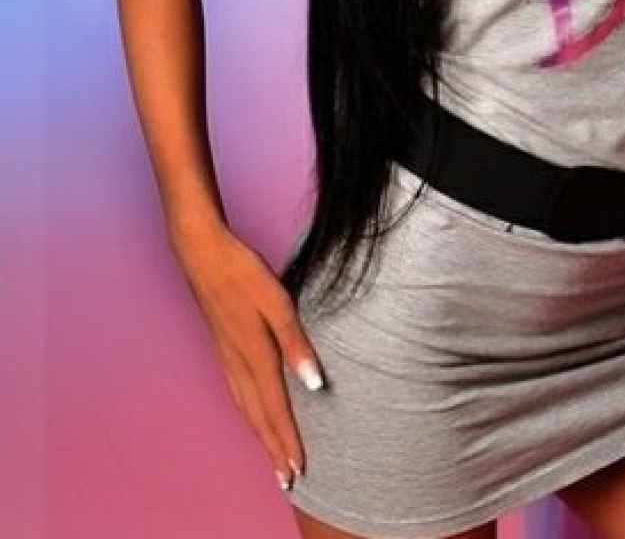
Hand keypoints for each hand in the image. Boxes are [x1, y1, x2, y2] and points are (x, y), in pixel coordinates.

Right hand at [173, 224, 325, 491]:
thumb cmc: (241, 271)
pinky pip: (236, 391)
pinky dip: (247, 412)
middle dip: (273, 450)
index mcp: (255, 355)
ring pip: (245, 407)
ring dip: (260, 435)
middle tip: (286, 481)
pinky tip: (250, 412)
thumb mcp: (278, 301)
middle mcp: (237, 362)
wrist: (200, 253)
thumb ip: (296, 342)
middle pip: (258, 417)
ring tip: (272, 457)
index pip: (276, 410)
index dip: (288, 442)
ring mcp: (225, 355)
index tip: (298, 472)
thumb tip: (315, 383)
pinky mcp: (221, 346)